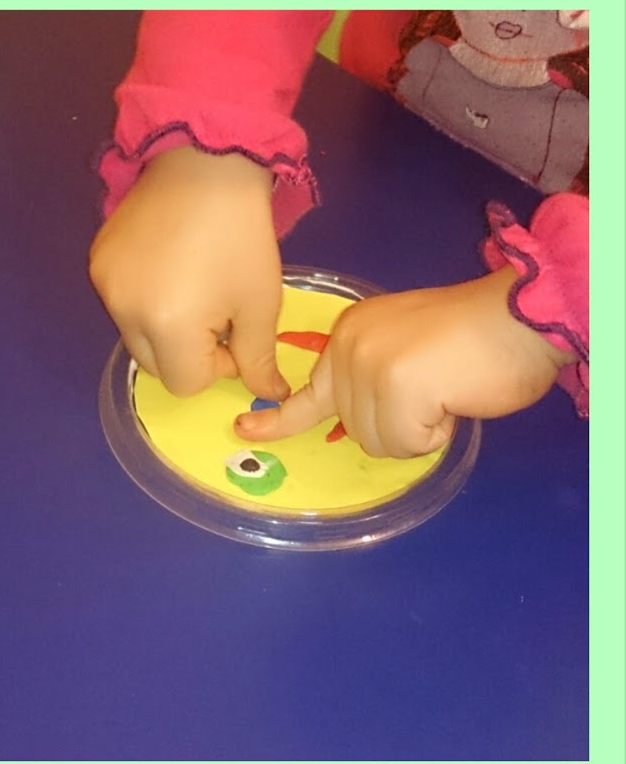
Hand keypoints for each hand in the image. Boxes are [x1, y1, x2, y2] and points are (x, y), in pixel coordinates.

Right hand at [88, 145, 288, 400]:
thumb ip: (257, 357)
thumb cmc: (241, 236)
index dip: (215, 367)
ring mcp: (105, 283)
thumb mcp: (260, 302)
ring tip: (190, 284)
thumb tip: (268, 393)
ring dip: (161, 325)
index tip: (233, 331)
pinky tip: (167, 262)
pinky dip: (142, 296)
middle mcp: (124, 310)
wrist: (206, 165)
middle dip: (184, 352)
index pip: (184, 383)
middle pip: (153, 364)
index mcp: (167, 326)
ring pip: (134, 332)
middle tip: (214, 312)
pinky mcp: (98, 259)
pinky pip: (119, 299)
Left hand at [235, 268, 572, 457]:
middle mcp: (348, 346)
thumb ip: (373, 375)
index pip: (306, 388)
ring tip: (443, 393)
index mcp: (348, 334)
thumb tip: (356, 419)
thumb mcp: (404, 348)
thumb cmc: (474, 339)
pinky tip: (451, 401)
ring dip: (416, 432)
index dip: (280, 417)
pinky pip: (406, 444)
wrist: (516, 318)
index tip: (247, 428)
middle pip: (353, 427)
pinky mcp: (396, 386)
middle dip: (396, 425)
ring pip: (377, 441)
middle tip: (432, 392)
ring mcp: (368, 364)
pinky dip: (434, 436)